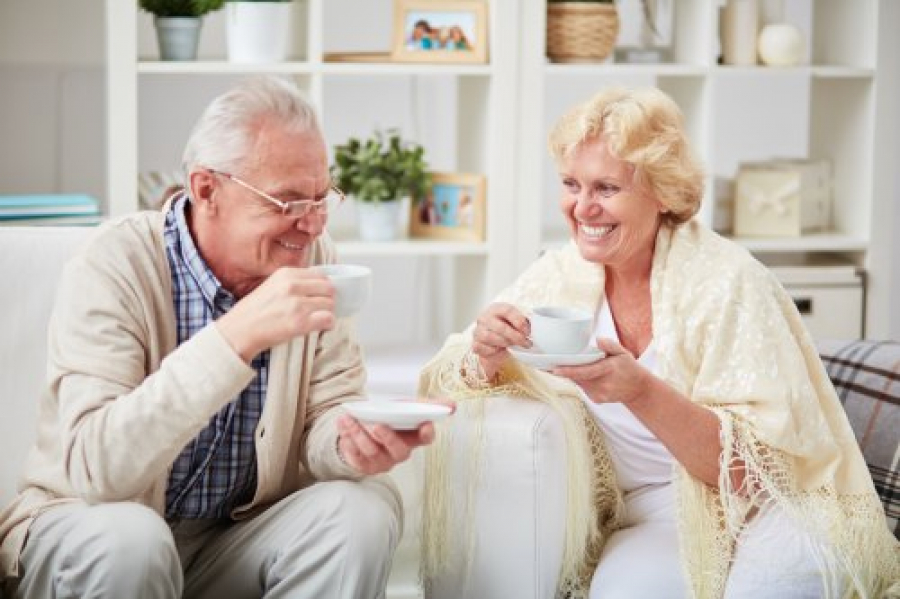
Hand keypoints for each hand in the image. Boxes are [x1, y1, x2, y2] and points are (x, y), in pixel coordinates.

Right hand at [216, 267, 334, 361]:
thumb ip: (293, 283)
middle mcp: (293, 285)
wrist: (238, 331)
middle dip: (328, 299)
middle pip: (329, 288)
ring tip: (317, 319)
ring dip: (327, 312)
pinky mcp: (300, 322)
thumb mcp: (272, 286)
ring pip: (330, 304)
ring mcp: (297, 304)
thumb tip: (319, 287)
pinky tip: (320, 326)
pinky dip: (328, 324)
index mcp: (286, 274)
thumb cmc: (254, 312)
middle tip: (320, 309)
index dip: (323, 287)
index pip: (320, 275)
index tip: (320, 296)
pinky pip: (328, 319)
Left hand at [336, 400, 454, 474]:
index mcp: (413, 437)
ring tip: (349, 419)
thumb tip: (452, 405)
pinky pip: (355, 456)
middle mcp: (399, 453)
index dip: (426, 433)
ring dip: (359, 433)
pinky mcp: (364, 466)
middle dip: (387, 437)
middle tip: (376, 425)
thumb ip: (427, 405)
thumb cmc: (389, 419)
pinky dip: (347, 439)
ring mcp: (382, 462)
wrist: (363, 428)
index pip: (425, 438)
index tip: (425, 424)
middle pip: (398, 450)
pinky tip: (343, 425)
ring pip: (372, 451)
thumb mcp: (406, 407)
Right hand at [471, 302, 530, 380]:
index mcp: (496, 308)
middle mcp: (484, 318)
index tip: (528, 331)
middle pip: (501, 327)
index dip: (519, 321)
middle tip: (526, 342)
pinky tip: (499, 349)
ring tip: (513, 345)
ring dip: (506, 343)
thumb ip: (523, 323)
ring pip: (492, 337)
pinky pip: (486, 348)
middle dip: (516, 336)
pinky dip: (495, 351)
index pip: (507, 310)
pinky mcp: (476, 344)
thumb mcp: (516, 324)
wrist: (495, 346)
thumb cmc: (507, 331)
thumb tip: (533, 327)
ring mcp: (478, 331)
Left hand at [552, 338, 654, 406]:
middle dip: (566, 370)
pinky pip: (583, 387)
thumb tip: (598, 340)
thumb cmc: (629, 368)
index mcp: (608, 370)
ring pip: (578, 382)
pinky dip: (582, 381)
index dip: (569, 371)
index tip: (555, 369)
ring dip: (574, 374)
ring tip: (578, 366)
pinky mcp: (596, 400)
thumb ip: (610, 345)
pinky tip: (590, 376)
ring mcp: (599, 394)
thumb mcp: (623, 353)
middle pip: (577, 377)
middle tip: (554, 362)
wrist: (638, 390)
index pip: (585, 372)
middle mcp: (602, 385)